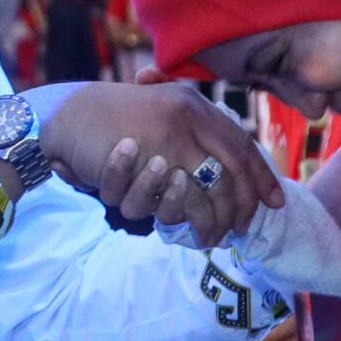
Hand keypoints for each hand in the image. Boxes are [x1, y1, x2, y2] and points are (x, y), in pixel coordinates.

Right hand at [35, 81, 280, 245]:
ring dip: (218, 218)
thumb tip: (217, 165)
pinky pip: (185, 197)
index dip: (260, 172)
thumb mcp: (153, 116)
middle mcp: (189, 115)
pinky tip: (196, 233)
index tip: (274, 200)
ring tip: (217, 237)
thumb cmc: (107, 119)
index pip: (240, 140)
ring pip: (214, 186)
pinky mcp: (155, 158)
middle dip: (246, 201)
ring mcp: (174, 135)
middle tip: (246, 228)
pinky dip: (193, 221)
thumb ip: (184, 134)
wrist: (66, 116)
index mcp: (192, 104)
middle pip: (236, 164)